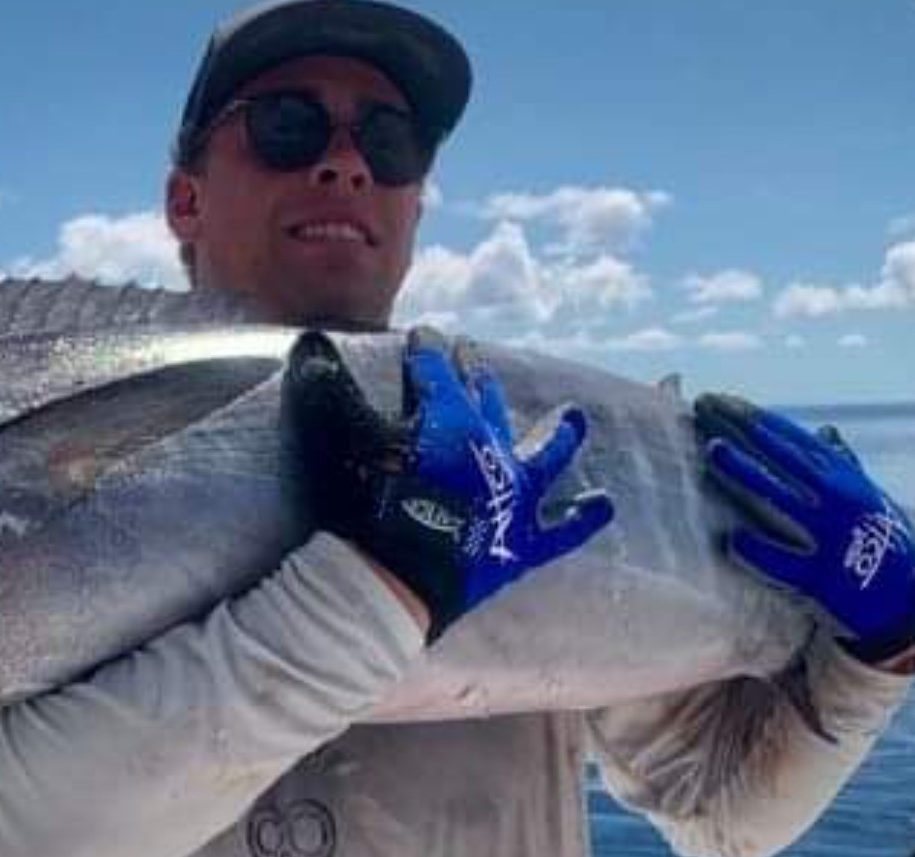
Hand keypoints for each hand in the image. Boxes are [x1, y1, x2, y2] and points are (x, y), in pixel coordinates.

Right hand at [285, 328, 614, 641]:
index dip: (429, 351)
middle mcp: (492, 449)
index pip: (438, 370)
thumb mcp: (340, 438)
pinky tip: (603, 505)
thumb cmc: (369, 504)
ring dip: (559, 435)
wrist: (399, 580)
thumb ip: (328, 390)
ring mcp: (514, 497)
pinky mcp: (522, 543)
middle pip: (487, 402)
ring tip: (576, 418)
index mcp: (451, 419)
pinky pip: (562, 533)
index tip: (425, 336)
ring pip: (544, 457)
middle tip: (474, 355)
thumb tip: (311, 344)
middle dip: (479, 377)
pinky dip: (582, 520)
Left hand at [693, 393, 914, 663]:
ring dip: (747, 472)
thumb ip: (843, 463)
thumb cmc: (883, 539)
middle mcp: (836, 500)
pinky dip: (761, 552)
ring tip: (713, 449)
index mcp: (844, 479)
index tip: (725, 399)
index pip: (794, 439)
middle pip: (782, 457)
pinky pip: (786, 563)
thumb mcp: (868, 496)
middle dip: (744, 429)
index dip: (758, 418)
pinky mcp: (821, 578)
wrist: (904, 595)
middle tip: (706, 404)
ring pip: (781, 498)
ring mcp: (828, 537)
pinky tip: (733, 540)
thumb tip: (826, 431)